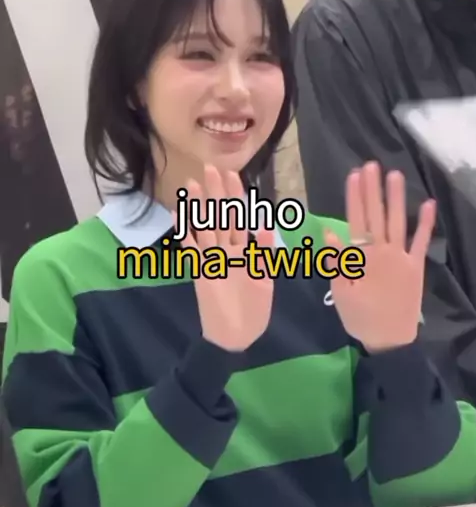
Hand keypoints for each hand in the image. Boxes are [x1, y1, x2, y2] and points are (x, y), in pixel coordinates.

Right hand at [180, 165, 274, 351]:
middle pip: (219, 217)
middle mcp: (225, 252)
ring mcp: (211, 261)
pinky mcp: (201, 273)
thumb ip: (263, 252)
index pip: (238, 218)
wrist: (236, 338)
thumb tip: (265, 224)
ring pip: (204, 228)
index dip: (236, 197)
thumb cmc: (253, 312)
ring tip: (192, 184)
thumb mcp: (264, 279)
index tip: (233, 174)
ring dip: (198, 207)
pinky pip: (191, 250)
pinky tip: (179, 214)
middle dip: (216, 193)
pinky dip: (185, 232)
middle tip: (210, 167)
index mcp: (243, 252)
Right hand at [325, 162, 435, 352]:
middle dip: (373, 189)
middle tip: (371, 165)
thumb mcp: (341, 291)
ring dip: (396, 197)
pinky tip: (428, 204)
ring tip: (395, 174)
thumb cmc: (360, 317)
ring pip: (397, 221)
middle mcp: (382, 251)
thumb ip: (337, 261)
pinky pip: (421, 241)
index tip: (353, 176)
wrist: (389, 339)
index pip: (355, 220)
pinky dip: (425, 223)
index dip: (354, 197)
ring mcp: (401, 257)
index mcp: (361, 257)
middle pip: (376, 215)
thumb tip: (329, 232)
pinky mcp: (416, 266)